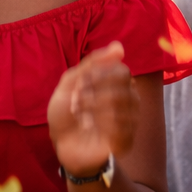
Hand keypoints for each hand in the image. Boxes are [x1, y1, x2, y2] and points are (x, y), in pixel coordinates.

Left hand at [47, 43, 137, 177]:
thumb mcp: (71, 82)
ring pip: (121, 105)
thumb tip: (119, 46)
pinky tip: (90, 128)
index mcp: (118, 84)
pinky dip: (99, 125)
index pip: (122, 71)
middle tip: (77, 102)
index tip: (80, 84)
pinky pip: (121, 127)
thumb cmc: (66, 112)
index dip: (98, 76)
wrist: (61, 145)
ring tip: (80, 116)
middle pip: (123, 87)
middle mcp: (129, 100)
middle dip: (94, 92)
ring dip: (93, 109)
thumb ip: (93, 63)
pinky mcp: (126, 140)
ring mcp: (130, 121)